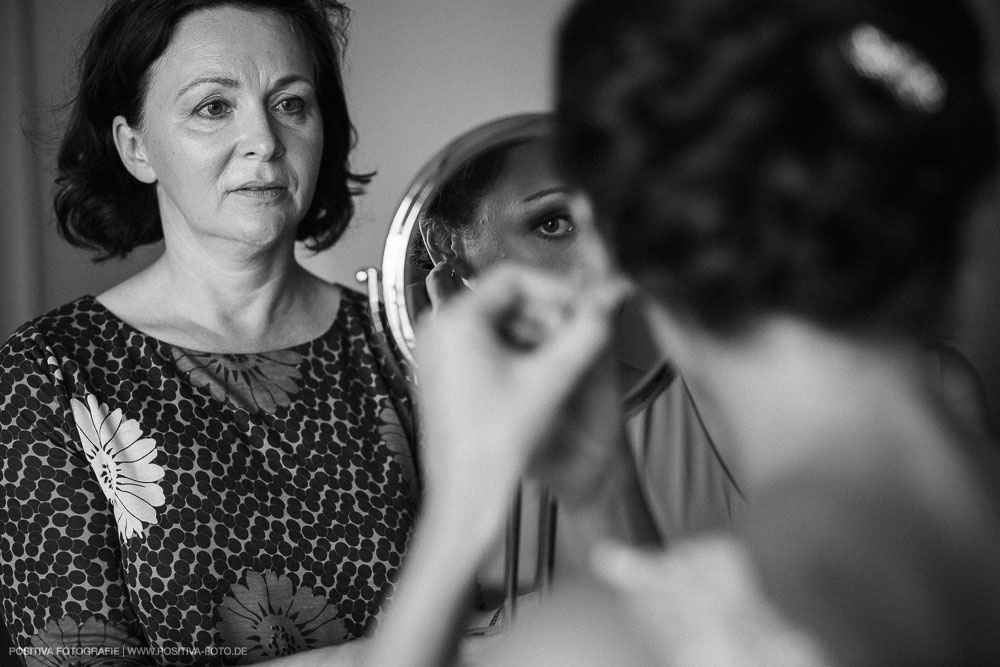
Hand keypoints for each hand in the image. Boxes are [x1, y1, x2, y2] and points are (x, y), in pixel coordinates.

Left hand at [415, 265, 625, 540]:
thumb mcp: (551, 379)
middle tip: (581, 334)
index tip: (585, 306)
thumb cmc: (497, 441)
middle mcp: (436, 327)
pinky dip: (517, 352)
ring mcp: (436, 350)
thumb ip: (587, 332)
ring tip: (564, 361)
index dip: (556, 288)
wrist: (466, 495)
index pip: (513, 276)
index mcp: (454, 319)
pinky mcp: (442, 371)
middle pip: (505, 298)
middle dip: (548, 314)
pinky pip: (485, 344)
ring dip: (537, 334)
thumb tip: (615, 294)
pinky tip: (540, 378)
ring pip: (498, 322)